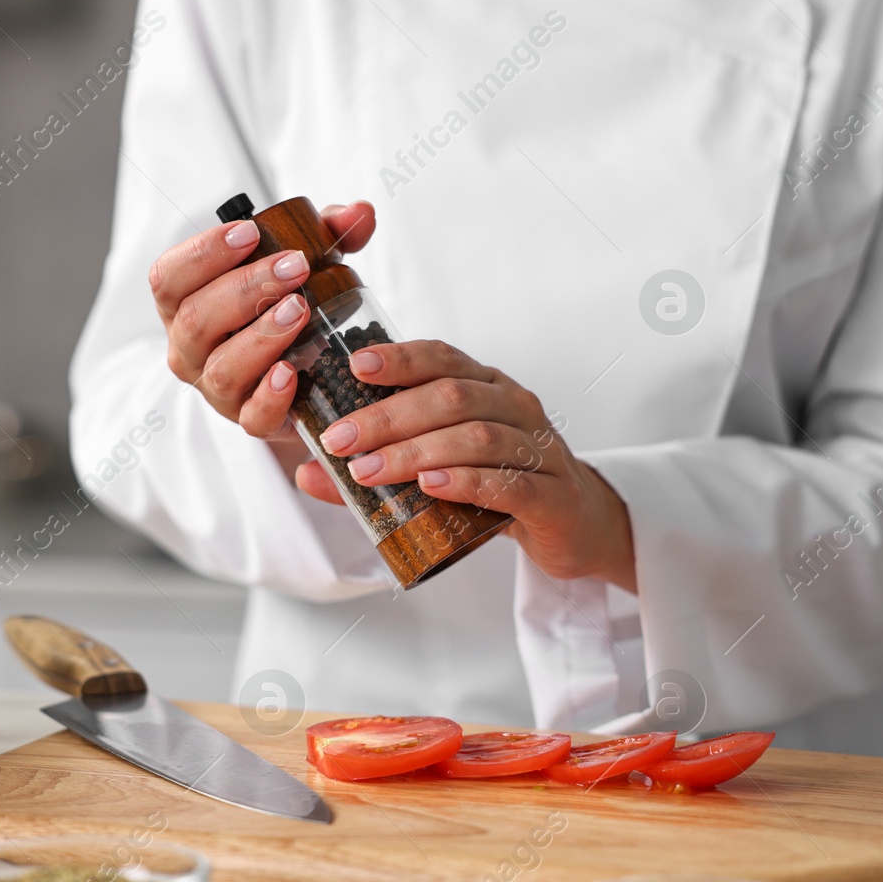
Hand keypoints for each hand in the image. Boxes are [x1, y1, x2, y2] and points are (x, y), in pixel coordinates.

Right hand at [149, 201, 376, 444]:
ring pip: (222, 367)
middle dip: (246, 288)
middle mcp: (190, 349)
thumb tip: (361, 213)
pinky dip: (271, 396)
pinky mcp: (249, 421)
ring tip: (300, 310)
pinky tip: (292, 372)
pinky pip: (252, 416)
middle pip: (197, 317)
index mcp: (185, 305)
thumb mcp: (302, 267)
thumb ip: (326, 234)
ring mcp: (216, 390)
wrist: (305, 380)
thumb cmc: (287, 312)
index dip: (203, 252)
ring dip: (261, 335)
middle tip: (294, 267)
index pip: (168, 276)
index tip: (250, 233)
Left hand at [296, 341, 637, 591]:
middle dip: (388, 416)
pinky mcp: (552, 495)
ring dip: (415, 451)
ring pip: (475, 437)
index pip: (442, 358)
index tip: (353, 367)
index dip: (399, 359)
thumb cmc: (499, 485)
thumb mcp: (440, 466)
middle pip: (450, 397)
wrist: (575, 523)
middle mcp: (515, 406)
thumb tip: (307, 471)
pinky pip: (510, 481)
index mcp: (487, 386)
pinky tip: (432, 485)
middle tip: (342, 440)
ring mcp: (538, 448)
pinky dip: (467, 481)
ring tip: (370, 470)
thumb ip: (378, 466)